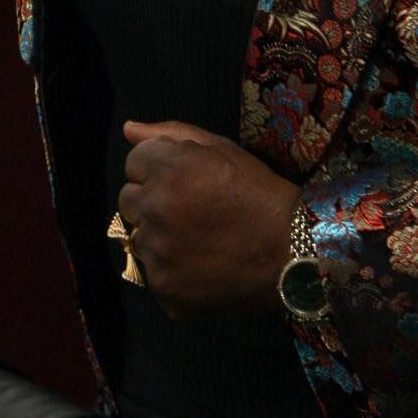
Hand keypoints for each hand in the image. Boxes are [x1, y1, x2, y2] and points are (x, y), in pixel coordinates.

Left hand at [119, 120, 301, 317]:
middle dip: (152, 197)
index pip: (134, 161)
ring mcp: (156, 253)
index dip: (160, 166)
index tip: (185, 178)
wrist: (289, 253)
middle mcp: (156, 209)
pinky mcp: (162, 288)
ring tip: (196, 236)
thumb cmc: (259, 193)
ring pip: (137, 235)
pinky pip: (150, 269)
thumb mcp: (223, 150)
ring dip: (158, 232)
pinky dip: (169, 266)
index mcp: (171, 170)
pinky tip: (199, 261)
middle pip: (127, 198)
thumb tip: (129, 129)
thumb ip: (173, 134)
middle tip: (190, 207)